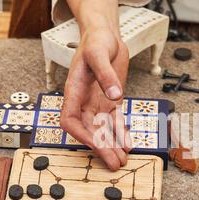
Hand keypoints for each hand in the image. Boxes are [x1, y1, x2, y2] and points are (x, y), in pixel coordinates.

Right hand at [60, 27, 131, 170]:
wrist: (105, 35)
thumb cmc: (96, 40)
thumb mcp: (99, 52)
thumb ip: (106, 74)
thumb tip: (115, 96)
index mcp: (74, 90)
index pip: (70, 120)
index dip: (81, 135)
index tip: (97, 145)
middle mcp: (84, 100)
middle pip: (89, 130)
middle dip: (102, 148)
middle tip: (115, 163)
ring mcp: (97, 102)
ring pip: (103, 129)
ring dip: (112, 145)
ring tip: (122, 160)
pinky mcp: (110, 101)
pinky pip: (114, 121)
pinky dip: (121, 133)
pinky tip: (128, 144)